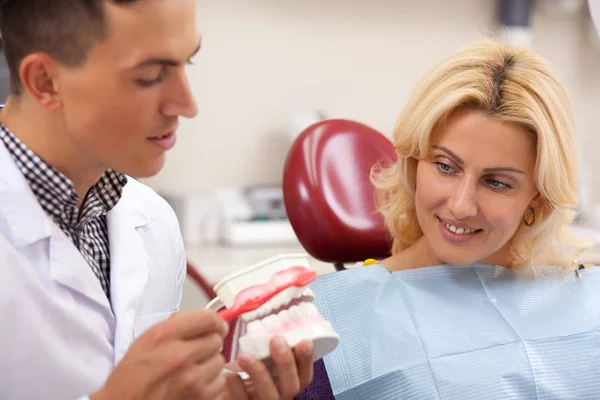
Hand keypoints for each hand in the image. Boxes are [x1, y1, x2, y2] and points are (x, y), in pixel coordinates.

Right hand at [90, 309, 228, 399]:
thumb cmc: (131, 378)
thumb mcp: (145, 341)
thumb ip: (173, 326)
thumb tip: (200, 320)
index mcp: (164, 336)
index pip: (207, 318)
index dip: (216, 322)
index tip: (217, 327)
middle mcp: (179, 355)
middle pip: (216, 340)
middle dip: (209, 345)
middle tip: (197, 353)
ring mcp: (191, 378)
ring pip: (220, 361)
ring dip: (210, 365)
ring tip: (192, 371)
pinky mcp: (199, 397)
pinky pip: (219, 381)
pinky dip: (211, 383)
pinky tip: (196, 385)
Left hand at [220, 336, 314, 399]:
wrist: (229, 392)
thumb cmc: (249, 371)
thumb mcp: (264, 360)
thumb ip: (272, 347)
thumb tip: (275, 320)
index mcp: (289, 383)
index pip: (304, 375)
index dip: (307, 360)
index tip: (305, 341)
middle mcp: (280, 396)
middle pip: (291, 386)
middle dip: (286, 362)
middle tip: (276, 340)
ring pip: (269, 395)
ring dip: (259, 373)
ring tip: (243, 355)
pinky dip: (237, 388)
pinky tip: (230, 374)